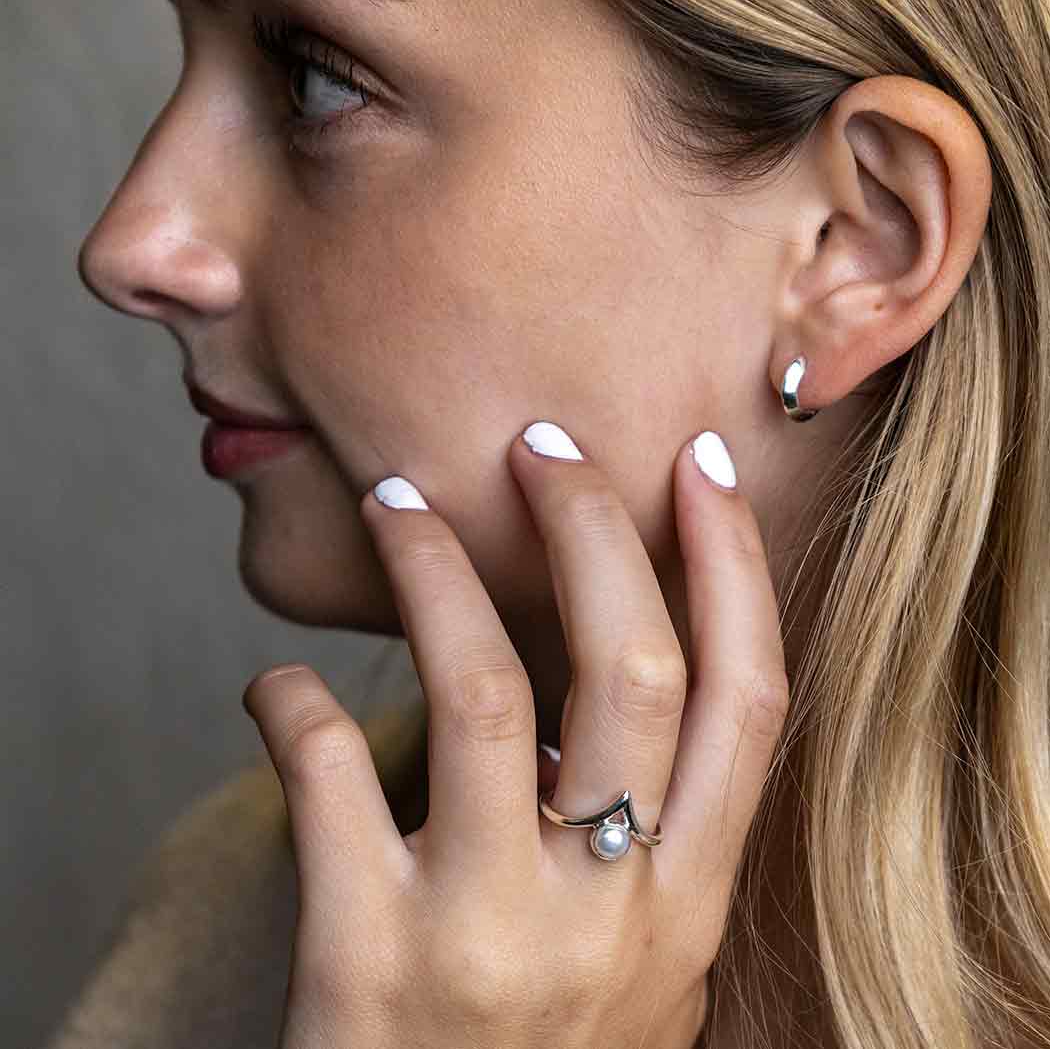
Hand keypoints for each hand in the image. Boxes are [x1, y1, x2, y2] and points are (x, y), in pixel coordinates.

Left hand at [243, 422, 789, 1048]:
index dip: (735, 567)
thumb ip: (647, 842)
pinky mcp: (368, 959)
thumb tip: (596, 691)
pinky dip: (292, 703)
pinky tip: (276, 684)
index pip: (750, 698)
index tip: (699, 467)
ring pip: (477, 686)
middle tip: (537, 446)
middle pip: (630, 663)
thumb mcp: (636, 961)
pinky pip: (326, 774)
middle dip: (589, 527)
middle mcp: (611, 908)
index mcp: (688, 900)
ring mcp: (491, 932)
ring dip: (430, 570)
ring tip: (391, 499)